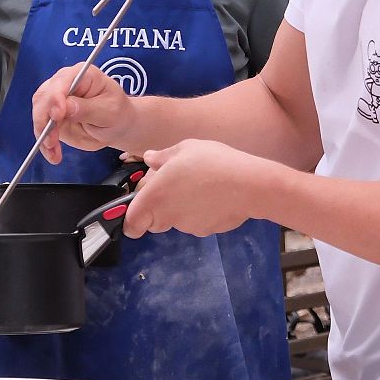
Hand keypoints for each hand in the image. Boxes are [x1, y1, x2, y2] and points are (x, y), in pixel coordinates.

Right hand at [31, 64, 136, 163]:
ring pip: (39, 115)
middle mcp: (64, 83)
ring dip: (43, 135)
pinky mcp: (52, 117)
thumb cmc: (118, 112)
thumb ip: (88, 109)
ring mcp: (55, 100)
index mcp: (83, 74)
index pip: (62, 81)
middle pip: (43, 97)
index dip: (56, 97)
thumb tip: (66, 107)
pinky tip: (53, 155)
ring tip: (54, 151)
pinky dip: (45, 144)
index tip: (57, 115)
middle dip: (44, 120)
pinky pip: (42, 130)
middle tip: (51, 140)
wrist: (117, 125)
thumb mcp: (110, 111)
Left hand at [122, 139, 279, 237]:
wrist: (249, 184)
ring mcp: (188, 227)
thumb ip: (163, 157)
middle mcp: (167, 217)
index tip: (140, 206)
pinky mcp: (208, 231)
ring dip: (182, 209)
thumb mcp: (185, 148)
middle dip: (159, 209)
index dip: (131, 219)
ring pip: (177, 221)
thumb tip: (149, 158)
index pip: (130, 223)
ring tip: (202, 187)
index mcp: (154, 198)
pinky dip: (202, 213)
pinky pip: (198, 223)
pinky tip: (215, 197)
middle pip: (154, 222)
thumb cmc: (212, 162)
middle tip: (176, 187)